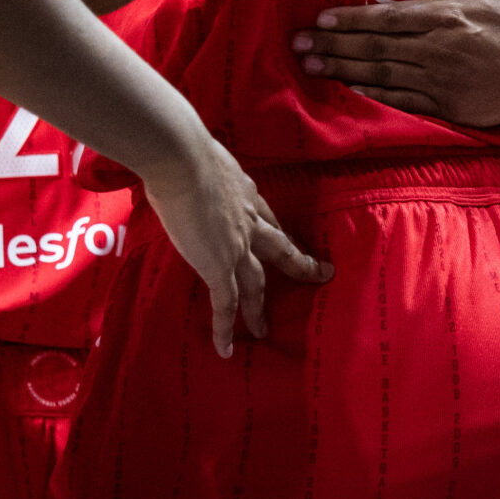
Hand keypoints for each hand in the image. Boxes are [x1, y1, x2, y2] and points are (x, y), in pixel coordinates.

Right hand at [134, 134, 330, 358]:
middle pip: (280, 250)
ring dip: (260, 309)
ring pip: (256, 284)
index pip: (268, 219)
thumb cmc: (184, 149)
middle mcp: (249, 222)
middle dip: (300, 264)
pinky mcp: (218, 265)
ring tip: (265, 330)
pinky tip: (226, 349)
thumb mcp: (200, 158)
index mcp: (246, 194)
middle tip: (321, 274)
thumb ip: (198, 169)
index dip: (280, 233)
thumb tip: (179, 164)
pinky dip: (225, 328)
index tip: (291, 241)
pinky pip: (225, 304)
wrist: (182, 157)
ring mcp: (237, 246)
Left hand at [290, 0, 499, 126]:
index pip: (389, 16)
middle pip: (376, 46)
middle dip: (335, 43)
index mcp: (446, 15)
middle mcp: (437, 47)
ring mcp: (439, 79)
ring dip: (343, 68)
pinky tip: (346, 89)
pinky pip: (401, 100)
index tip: (321, 17)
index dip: (352, 18)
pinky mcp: (445, 105)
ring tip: (311, 64)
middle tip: (299, 43)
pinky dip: (372, 96)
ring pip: (382, 73)